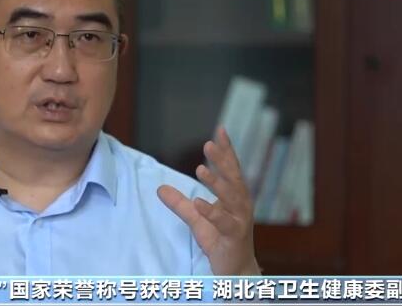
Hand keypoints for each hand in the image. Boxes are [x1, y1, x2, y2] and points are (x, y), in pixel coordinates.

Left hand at [157, 126, 259, 274]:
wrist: (236, 271)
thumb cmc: (221, 241)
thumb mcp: (197, 220)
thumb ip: (180, 204)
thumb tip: (160, 188)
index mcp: (235, 197)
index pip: (231, 169)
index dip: (226, 150)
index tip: (220, 130)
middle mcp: (241, 205)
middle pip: (233, 178)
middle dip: (222, 160)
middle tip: (208, 144)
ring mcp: (240, 221)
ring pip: (230, 198)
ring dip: (216, 182)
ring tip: (200, 168)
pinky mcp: (234, 237)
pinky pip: (223, 223)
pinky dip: (211, 212)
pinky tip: (198, 202)